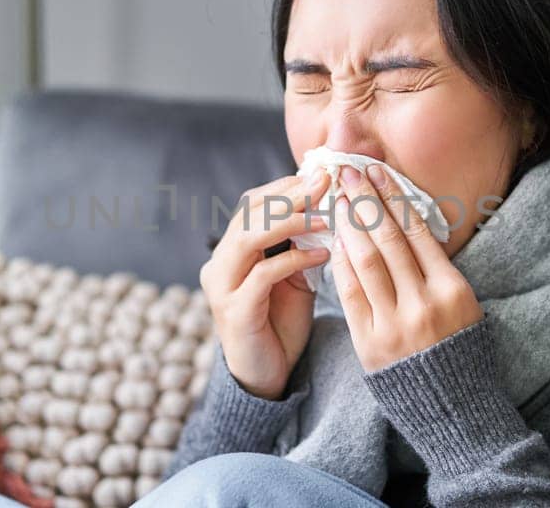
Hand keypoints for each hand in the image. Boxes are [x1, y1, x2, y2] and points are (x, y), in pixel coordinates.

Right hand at [199, 171, 331, 398]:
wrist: (267, 375)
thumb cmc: (281, 322)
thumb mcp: (295, 275)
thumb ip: (303, 243)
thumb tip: (329, 202)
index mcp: (232, 249)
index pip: (252, 203)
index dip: (286, 186)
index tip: (322, 173)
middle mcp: (220, 263)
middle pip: (248, 214)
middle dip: (289, 196)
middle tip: (326, 181)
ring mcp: (222, 287)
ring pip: (248, 238)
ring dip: (289, 222)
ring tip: (325, 216)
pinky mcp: (234, 312)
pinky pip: (262, 276)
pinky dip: (294, 261)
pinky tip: (322, 255)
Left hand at [329, 164, 482, 370]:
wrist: (450, 403)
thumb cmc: (456, 344)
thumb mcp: (461, 302)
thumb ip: (434, 267)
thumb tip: (400, 219)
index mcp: (451, 290)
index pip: (416, 231)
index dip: (393, 197)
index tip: (376, 171)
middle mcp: (423, 304)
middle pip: (388, 240)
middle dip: (365, 200)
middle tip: (348, 172)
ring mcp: (394, 324)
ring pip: (365, 262)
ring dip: (348, 226)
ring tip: (337, 200)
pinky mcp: (369, 343)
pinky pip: (350, 294)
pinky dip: (340, 264)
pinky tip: (333, 241)